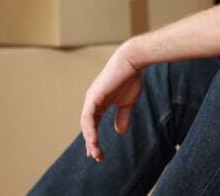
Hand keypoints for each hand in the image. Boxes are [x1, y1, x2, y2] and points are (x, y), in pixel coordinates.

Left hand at [80, 47, 144, 161]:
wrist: (133, 62)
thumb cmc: (131, 78)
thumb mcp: (127, 102)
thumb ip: (122, 116)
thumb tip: (120, 132)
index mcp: (99, 103)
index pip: (93, 124)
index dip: (95, 138)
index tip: (98, 153)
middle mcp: (92, 101)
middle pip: (88, 126)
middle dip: (92, 143)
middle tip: (97, 157)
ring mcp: (91, 99)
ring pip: (86, 124)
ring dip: (90, 140)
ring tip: (95, 153)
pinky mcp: (94, 96)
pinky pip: (88, 117)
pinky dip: (90, 129)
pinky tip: (93, 140)